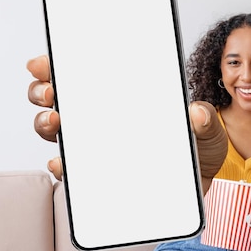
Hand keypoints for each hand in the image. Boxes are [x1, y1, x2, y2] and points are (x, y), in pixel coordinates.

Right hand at [26, 56, 227, 189]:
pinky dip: (61, 165)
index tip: (45, 62)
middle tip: (52, 92)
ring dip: (45, 123)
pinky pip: (70, 170)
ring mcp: (97, 147)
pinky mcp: (98, 176)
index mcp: (123, 97)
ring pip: (56, 130)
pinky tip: (63, 161)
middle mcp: (103, 119)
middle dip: (44, 90)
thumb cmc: (197, 151)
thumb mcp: (207, 131)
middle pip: (57, 99)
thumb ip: (204, 120)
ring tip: (55, 122)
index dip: (57, 65)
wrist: (198, 188)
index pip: (83, 74)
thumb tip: (195, 113)